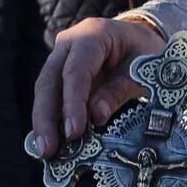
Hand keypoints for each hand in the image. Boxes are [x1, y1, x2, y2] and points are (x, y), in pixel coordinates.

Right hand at [31, 17, 166, 157]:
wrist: (139, 38)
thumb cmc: (143, 51)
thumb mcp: (142, 69)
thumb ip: (120, 90)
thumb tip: (96, 116)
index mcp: (93, 34)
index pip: (76, 70)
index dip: (72, 103)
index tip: (73, 132)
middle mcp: (70, 43)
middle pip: (49, 80)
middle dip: (46, 117)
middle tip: (47, 149)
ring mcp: (60, 57)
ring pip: (44, 90)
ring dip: (43, 122)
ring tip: (45, 152)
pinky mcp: (59, 74)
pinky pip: (51, 97)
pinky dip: (50, 120)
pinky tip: (50, 143)